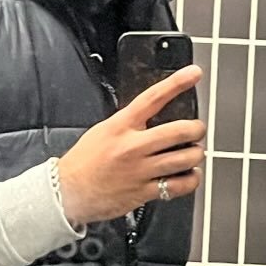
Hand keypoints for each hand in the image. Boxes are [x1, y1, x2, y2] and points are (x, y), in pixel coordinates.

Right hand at [57, 65, 206, 224]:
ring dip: (195, 154)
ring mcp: (140, 170)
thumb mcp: (103, 131)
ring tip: (194, 152)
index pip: (153, 98)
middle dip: (196, 128)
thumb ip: (130, 123)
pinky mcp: (144, 192)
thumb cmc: (84, 161)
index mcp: (121, 125)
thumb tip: (155, 115)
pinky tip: (190, 175)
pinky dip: (191, 180)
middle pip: (178, 131)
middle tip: (197, 129)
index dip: (176, 83)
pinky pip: (178, 186)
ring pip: (184, 159)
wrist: (67, 191)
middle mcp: (132, 146)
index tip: (194, 73)